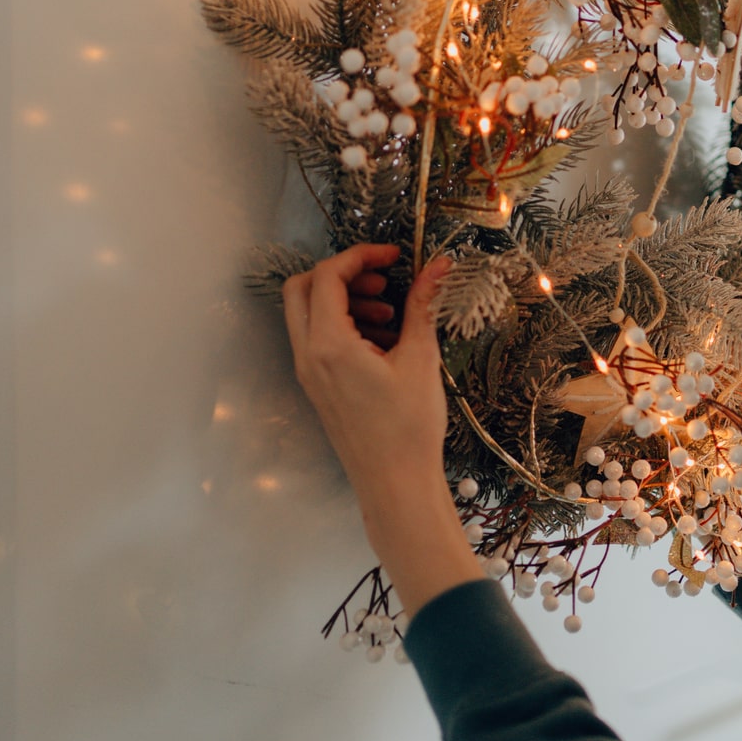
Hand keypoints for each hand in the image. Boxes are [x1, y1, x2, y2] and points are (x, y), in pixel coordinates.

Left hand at [282, 243, 451, 494]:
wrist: (395, 484)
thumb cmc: (408, 429)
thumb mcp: (420, 359)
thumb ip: (423, 305)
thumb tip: (438, 266)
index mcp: (329, 345)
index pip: (328, 276)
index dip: (360, 256)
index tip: (393, 255)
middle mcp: (309, 356)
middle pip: (303, 289)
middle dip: (342, 274)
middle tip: (382, 279)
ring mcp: (309, 373)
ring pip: (308, 314)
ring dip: (344, 300)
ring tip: (390, 312)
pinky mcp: (318, 387)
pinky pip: (318, 340)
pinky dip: (344, 325)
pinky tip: (384, 339)